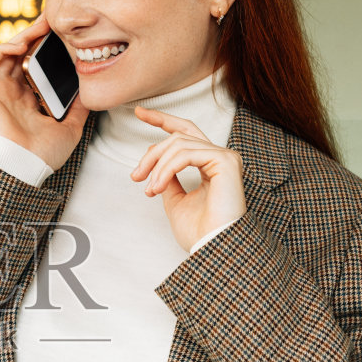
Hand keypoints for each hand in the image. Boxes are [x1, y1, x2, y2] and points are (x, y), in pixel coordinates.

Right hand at [0, 14, 89, 172]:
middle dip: (34, 35)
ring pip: (6, 53)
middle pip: (20, 54)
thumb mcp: (70, 126)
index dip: (44, 47)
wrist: (26, 168)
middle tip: (51, 19)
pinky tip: (21, 44)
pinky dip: (4, 48)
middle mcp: (11, 93)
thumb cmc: (43, 154)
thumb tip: (91, 92)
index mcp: (27, 100)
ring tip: (40, 26)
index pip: (34, 65)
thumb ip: (79, 108)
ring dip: (21, 36)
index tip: (61, 34)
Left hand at [129, 107, 246, 251]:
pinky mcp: (226, 161)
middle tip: (136, 175)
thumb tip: (156, 163)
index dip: (162, 120)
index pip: (186, 132)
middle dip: (152, 152)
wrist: (213, 249)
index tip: (138, 112)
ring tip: (150, 188)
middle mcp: (220, 157)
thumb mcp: (175, 201)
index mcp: (210, 164)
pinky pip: (186, 154)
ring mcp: (225, 157)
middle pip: (179, 136)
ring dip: (157, 166)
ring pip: (179, 144)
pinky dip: (167, 168)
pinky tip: (158, 186)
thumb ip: (168, 179)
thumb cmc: (199, 233)